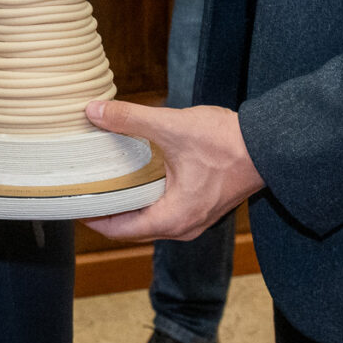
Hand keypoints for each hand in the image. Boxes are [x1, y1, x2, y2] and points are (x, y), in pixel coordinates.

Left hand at [80, 100, 264, 242]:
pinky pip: (166, 210)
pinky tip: (137, 177)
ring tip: (106, 183)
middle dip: (108, 211)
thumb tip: (93, 112)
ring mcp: (195, 219)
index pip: (120, 230)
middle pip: (134, 228)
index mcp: (173, 218)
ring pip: (151, 220)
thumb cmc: (226, 144)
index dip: (93, 218)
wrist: (270, 145)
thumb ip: (129, 120)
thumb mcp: (171, 127)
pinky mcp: (203, 207)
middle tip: (84, 190)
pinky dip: (147, 199)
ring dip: (129, 205)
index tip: (73, 203)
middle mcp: (183, 227)